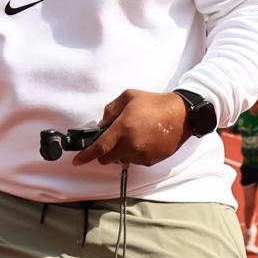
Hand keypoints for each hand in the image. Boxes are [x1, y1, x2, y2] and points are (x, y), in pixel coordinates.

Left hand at [73, 89, 188, 166]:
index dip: (86, 156)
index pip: (99, 148)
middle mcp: (131, 145)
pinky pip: (135, 161)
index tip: (77, 161)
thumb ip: (110, 111)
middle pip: (107, 159)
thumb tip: (102, 125)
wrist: (181, 114)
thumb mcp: (128, 97)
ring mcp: (141, 155)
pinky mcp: (150, 160)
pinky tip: (142, 141)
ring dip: (120, 152)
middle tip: (110, 140)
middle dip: (103, 152)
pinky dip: (133, 154)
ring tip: (132, 136)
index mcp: (123, 129)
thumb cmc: (154, 103)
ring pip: (121, 160)